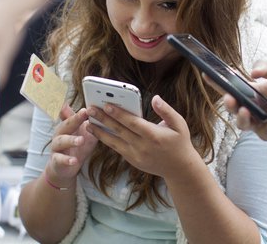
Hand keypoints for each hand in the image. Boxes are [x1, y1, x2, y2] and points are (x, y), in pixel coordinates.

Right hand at [45, 104, 97, 185]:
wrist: (64, 168)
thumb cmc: (77, 148)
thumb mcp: (86, 136)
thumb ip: (91, 125)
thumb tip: (102, 113)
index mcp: (67, 127)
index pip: (73, 117)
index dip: (80, 113)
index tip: (88, 108)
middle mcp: (60, 134)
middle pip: (66, 125)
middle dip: (75, 120)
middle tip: (84, 114)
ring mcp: (56, 147)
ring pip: (62, 141)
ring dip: (71, 140)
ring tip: (81, 140)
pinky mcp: (56, 161)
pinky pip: (59, 159)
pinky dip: (66, 160)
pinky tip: (74, 161)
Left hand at [86, 95, 200, 179]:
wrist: (179, 169)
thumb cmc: (180, 142)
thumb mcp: (179, 124)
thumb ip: (166, 110)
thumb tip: (154, 98)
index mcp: (154, 136)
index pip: (132, 123)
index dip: (119, 114)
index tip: (106, 105)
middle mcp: (143, 146)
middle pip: (119, 131)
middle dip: (103, 119)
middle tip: (90, 109)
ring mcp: (136, 155)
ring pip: (114, 142)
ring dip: (99, 132)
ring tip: (87, 123)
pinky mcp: (133, 161)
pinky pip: (117, 148)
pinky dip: (106, 140)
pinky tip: (98, 132)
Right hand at [213, 61, 266, 141]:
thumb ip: (266, 67)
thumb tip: (253, 72)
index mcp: (247, 92)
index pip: (227, 88)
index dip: (215, 82)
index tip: (206, 74)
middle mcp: (249, 108)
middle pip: (232, 109)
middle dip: (228, 104)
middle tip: (230, 98)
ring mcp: (258, 122)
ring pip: (243, 124)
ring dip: (242, 118)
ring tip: (246, 110)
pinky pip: (266, 132)